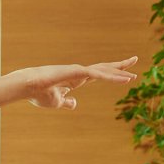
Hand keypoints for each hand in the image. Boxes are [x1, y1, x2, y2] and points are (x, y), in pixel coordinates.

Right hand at [24, 56, 138, 109]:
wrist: (29, 87)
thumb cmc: (40, 94)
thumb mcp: (57, 102)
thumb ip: (67, 102)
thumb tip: (75, 104)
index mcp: (76, 79)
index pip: (98, 74)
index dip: (111, 73)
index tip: (123, 74)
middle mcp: (80, 72)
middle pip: (104, 68)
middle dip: (119, 66)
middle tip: (134, 60)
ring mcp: (79, 71)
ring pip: (104, 71)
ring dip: (120, 72)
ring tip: (134, 75)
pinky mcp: (78, 72)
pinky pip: (99, 74)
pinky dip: (112, 77)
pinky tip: (125, 79)